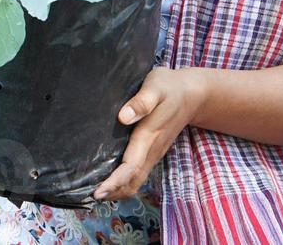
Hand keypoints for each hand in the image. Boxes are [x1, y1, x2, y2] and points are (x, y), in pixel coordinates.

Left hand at [93, 67, 205, 201]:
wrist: (193, 94)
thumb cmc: (169, 87)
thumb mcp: (155, 87)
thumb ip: (141, 102)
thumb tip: (122, 118)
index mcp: (150, 136)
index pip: (131, 167)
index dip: (114, 182)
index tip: (98, 192)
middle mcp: (152, 150)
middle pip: (133, 181)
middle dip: (113, 192)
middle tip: (90, 196)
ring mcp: (154, 152)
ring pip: (136, 180)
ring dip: (118, 189)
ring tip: (97, 192)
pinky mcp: (153, 150)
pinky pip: (138, 173)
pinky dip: (125, 181)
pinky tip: (110, 178)